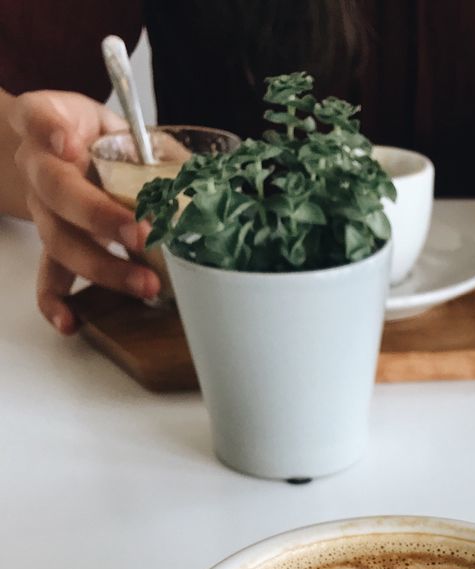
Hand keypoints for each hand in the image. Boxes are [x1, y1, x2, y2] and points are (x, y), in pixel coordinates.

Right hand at [11, 91, 159, 333]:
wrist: (71, 153)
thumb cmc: (108, 141)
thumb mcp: (132, 131)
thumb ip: (159, 151)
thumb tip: (210, 185)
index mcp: (54, 122)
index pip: (38, 116)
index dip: (50, 129)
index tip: (70, 144)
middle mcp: (39, 166)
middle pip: (57, 190)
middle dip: (100, 217)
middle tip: (142, 236)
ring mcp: (43, 208)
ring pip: (60, 239)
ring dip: (103, 267)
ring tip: (146, 284)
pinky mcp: (51, 243)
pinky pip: (48, 275)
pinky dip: (57, 300)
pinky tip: (71, 322)